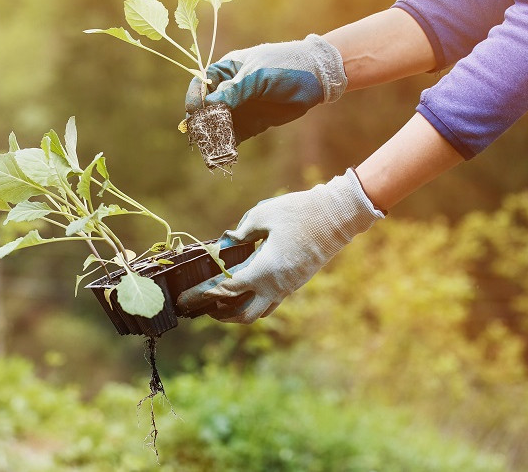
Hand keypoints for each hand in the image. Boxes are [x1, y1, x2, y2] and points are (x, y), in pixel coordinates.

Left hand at [177, 169, 383, 322]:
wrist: (339, 215)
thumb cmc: (300, 212)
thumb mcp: (263, 215)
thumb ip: (241, 232)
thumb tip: (226, 242)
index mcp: (265, 270)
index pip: (227, 290)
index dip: (205, 294)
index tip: (189, 296)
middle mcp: (277, 285)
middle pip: (244, 315)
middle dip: (221, 314)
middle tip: (203, 307)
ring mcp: (289, 287)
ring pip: (260, 312)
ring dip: (238, 312)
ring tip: (220, 304)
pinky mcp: (297, 283)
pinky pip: (271, 302)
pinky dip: (254, 302)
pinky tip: (244, 291)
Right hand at [184, 34, 346, 141]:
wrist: (316, 78)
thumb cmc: (285, 66)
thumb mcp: (257, 76)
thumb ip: (233, 91)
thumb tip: (208, 106)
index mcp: (227, 70)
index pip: (201, 84)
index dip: (195, 98)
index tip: (194, 111)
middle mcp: (229, 90)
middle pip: (206, 108)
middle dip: (202, 121)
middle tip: (202, 134)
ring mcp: (240, 108)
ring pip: (218, 124)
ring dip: (213, 136)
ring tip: (211, 148)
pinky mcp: (251, 124)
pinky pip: (234, 136)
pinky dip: (228, 145)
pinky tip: (225, 153)